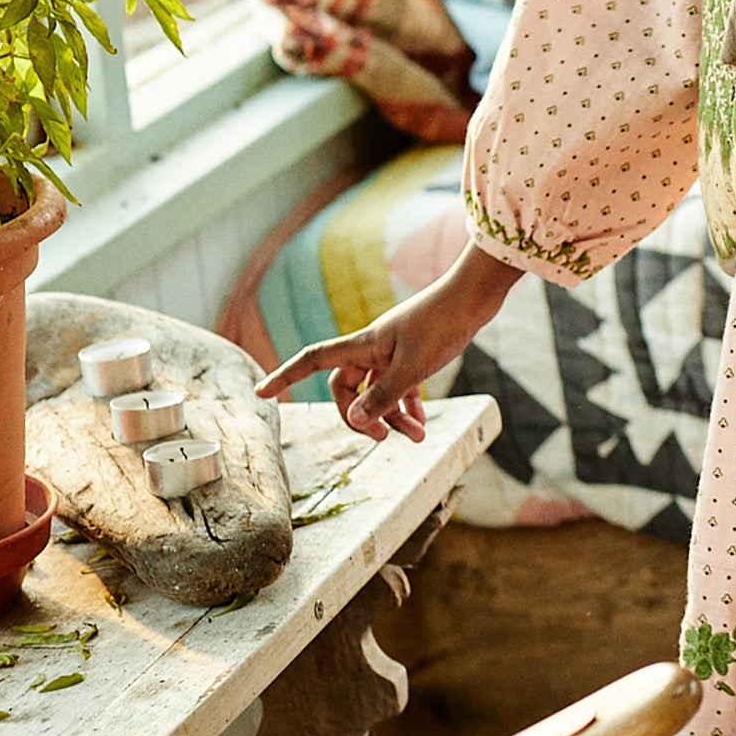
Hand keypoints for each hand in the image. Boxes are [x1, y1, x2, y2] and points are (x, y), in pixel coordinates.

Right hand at [254, 246, 524, 442]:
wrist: (476, 297)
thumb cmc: (443, 325)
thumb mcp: (413, 367)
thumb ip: (384, 396)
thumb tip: (355, 422)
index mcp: (362, 344)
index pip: (311, 360)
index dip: (284, 377)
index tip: (260, 394)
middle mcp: (372, 347)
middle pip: (347, 387)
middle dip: (360, 416)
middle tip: (382, 438)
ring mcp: (393, 350)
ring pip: (378, 390)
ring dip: (393, 416)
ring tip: (418, 438)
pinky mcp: (415, 353)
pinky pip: (400, 385)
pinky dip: (408, 405)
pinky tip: (422, 423)